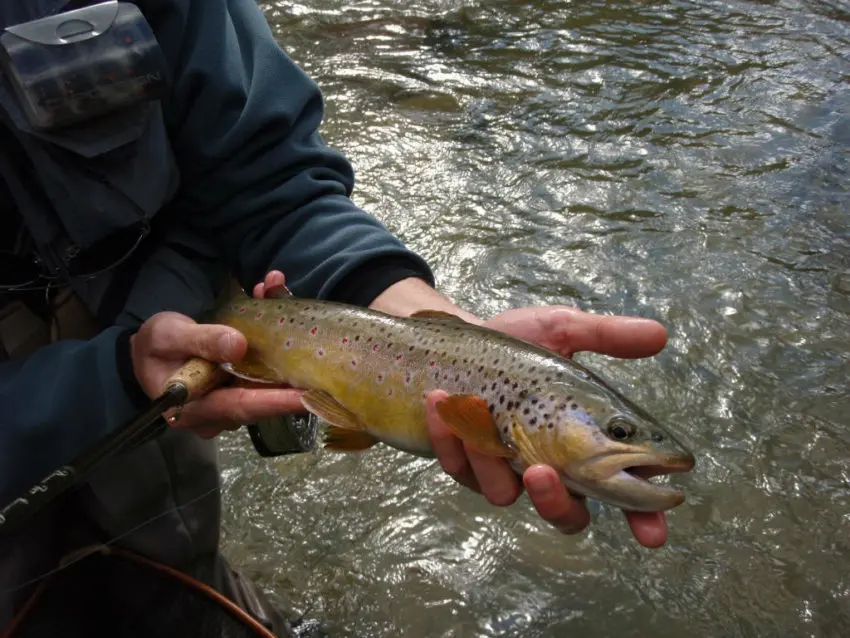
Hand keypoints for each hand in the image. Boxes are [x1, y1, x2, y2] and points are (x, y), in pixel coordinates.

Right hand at [130, 278, 304, 438]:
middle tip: (321, 359)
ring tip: (291, 309)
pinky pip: (265, 372)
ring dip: (285, 351)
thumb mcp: (168, 336)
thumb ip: (201, 340)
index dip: (275, 402)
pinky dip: (275, 346)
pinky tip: (276, 305)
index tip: (306, 396)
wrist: (151, 350)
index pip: (242, 406)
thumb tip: (238, 345)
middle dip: (291, 374)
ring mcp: (232, 404)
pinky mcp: (242, 390)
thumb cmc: (155, 346)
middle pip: (263, 398)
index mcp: (195, 409)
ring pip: (267, 382)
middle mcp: (219, 414)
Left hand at [425, 305, 670, 547]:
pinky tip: (442, 400)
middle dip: (555, 503)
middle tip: (543, 472)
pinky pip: (460, 469)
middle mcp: (549, 466)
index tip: (652, 533)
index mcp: (584, 442)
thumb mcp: (560, 331)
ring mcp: (504, 471)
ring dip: (488, 457)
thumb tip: (660, 334)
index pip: (623, 490)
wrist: (455, 338)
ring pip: (503, 494)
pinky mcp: (464, 464)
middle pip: (565, 515)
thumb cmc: (516, 344)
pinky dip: (451, 436)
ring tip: (476, 408)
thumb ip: (605, 336)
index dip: (642, 516)